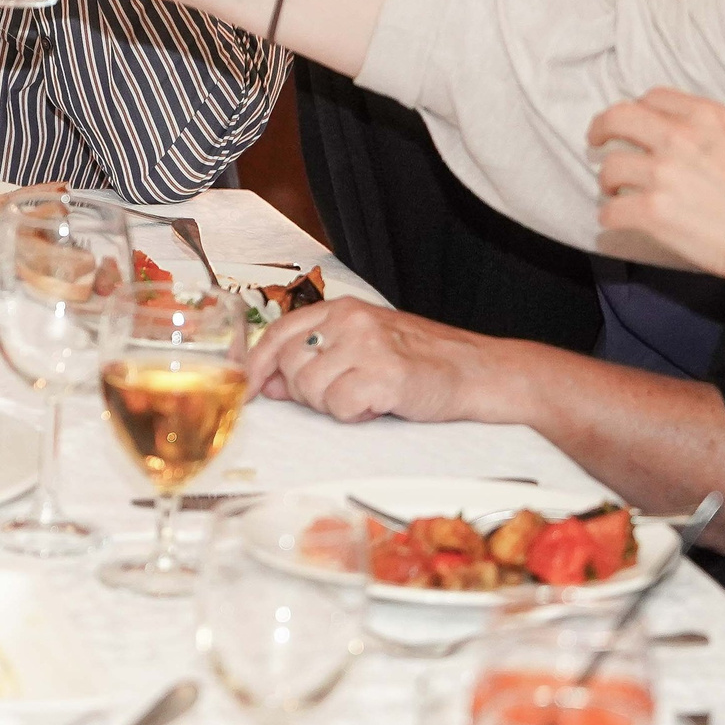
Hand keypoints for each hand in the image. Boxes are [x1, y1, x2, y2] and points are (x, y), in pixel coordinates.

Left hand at [244, 296, 504, 423]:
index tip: (249, 390)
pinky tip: (379, 405)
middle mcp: (350, 321)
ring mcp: (368, 345)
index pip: (278, 333)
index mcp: (341, 309)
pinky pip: (341, 407)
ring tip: (367, 396)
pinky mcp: (385, 375)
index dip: (256, 365)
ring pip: (312, 390)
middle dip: (307, 392)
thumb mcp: (363, 347)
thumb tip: (269, 383)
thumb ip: (315, 358)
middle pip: (289, 366)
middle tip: (343, 393)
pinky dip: (357, 415)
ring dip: (335, 405)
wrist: (475, 371)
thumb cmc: (419, 361)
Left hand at [587, 90, 724, 284]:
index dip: (639, 110)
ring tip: (615, 193)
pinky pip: (610, 211)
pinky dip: (610, 218)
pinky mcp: (652, 211)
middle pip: (618, 118)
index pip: (653, 97)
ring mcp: (662, 174)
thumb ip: (718, 138)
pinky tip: (619, 221)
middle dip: (601, 128)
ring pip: (609, 167)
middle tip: (596, 140)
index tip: (633, 122)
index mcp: (707, 118)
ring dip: (608, 182)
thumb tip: (701, 142)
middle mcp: (679, 138)